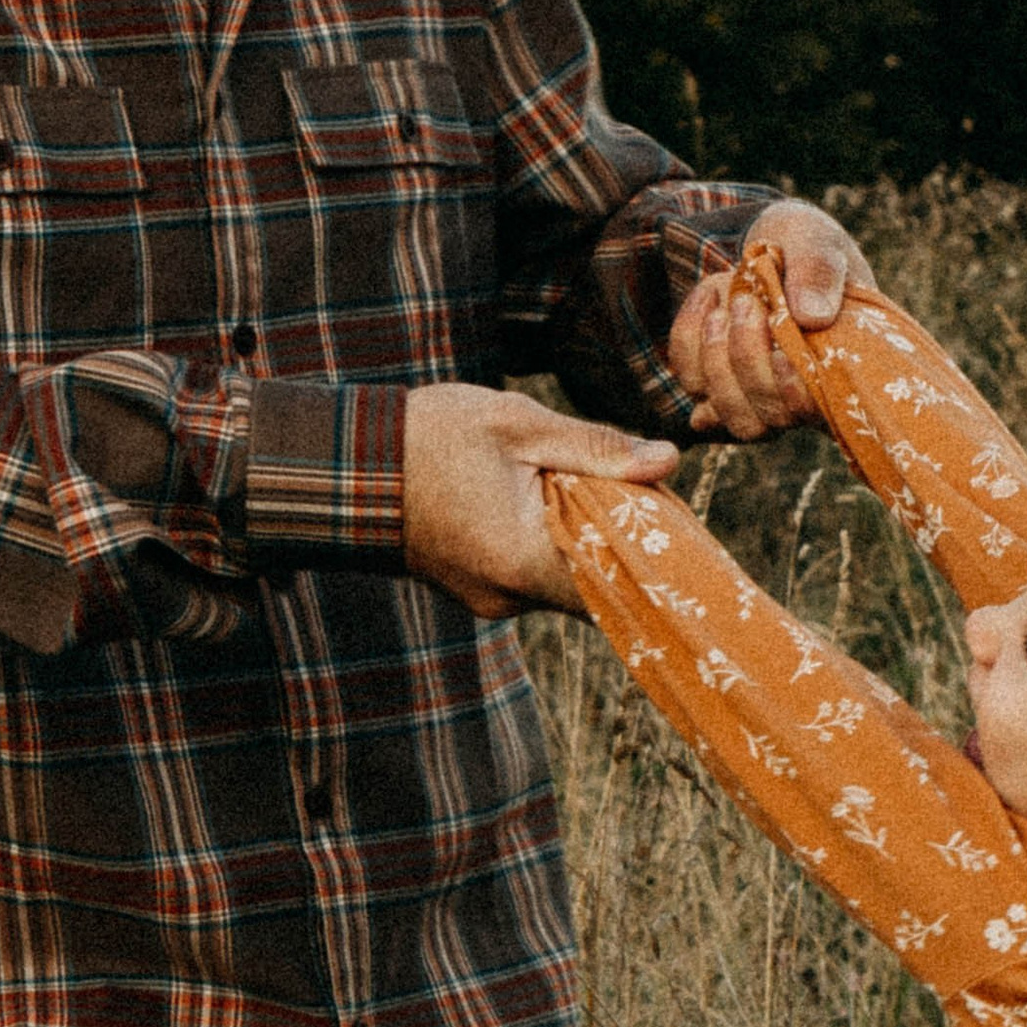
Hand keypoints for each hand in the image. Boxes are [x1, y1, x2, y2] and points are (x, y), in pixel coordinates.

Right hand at [403, 384, 679, 615]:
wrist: (343, 465)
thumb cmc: (429, 436)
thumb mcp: (518, 426)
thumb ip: (596, 447)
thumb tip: (667, 459)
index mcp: (524, 560)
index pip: (616, 584)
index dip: (654, 559)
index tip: (683, 530)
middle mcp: (509, 597)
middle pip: (594, 586)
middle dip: (624, 546)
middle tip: (650, 500)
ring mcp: (490, 600)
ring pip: (564, 580)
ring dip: (585, 541)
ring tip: (599, 491)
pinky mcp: (476, 590)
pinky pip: (533, 575)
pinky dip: (552, 545)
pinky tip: (555, 503)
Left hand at [665, 199, 877, 439]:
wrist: (773, 242)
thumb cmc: (805, 249)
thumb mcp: (819, 243)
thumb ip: (820, 271)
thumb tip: (810, 316)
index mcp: (836, 373)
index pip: (815, 414)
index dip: (794, 397)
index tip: (783, 355)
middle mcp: (794, 397)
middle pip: (765, 416)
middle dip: (748, 360)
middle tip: (747, 304)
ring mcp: (751, 394)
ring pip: (724, 411)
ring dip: (717, 358)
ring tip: (725, 305)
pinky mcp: (713, 379)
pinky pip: (691, 380)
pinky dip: (690, 339)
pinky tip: (708, 297)